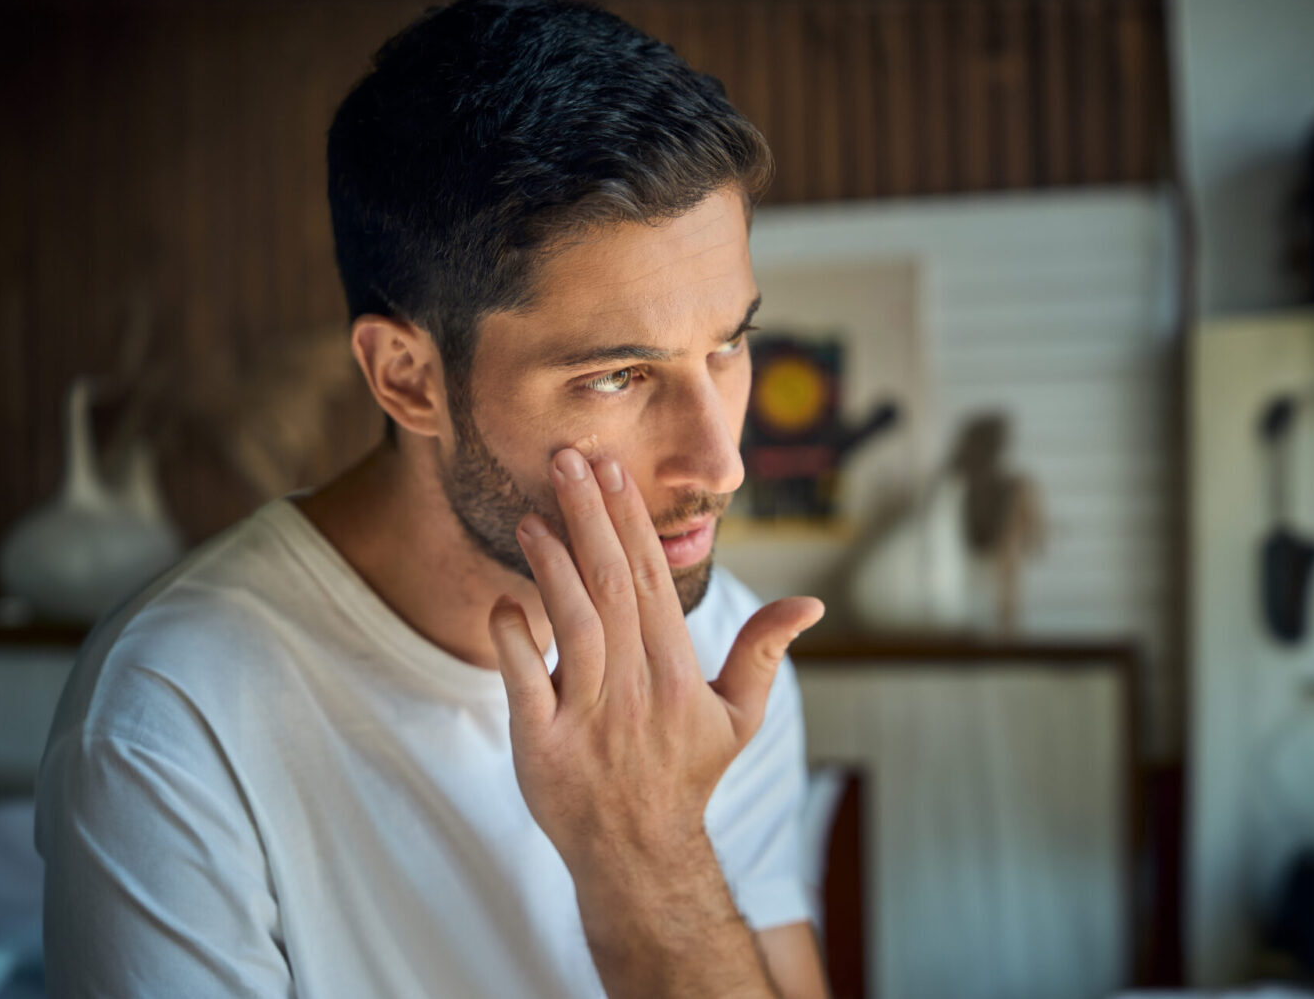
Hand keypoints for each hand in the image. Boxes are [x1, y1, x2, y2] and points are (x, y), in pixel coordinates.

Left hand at [487, 447, 822, 878]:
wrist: (639, 853)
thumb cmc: (685, 773)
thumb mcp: (737, 716)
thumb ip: (763, 652)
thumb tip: (810, 603)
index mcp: (678, 673)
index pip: (651, 580)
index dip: (630, 520)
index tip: (612, 470)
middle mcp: (636, 690)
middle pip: (611, 587)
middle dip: (588, 517)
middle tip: (565, 461)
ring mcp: (589, 718)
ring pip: (573, 626)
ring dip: (551, 567)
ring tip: (532, 518)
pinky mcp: (542, 747)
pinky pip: (525, 684)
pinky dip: (514, 642)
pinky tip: (503, 604)